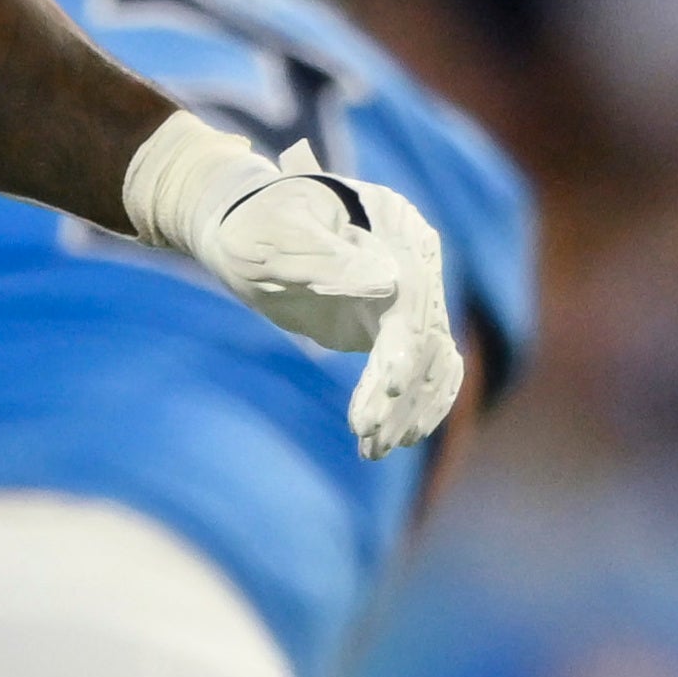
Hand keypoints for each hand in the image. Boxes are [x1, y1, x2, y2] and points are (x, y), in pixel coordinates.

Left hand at [120, 116, 466, 456]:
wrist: (246, 228)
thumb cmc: (253, 227)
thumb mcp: (276, 240)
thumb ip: (324, 258)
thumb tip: (388, 282)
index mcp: (393, 224)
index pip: (412, 296)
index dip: (404, 348)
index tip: (385, 391)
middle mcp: (414, 256)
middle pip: (425, 334)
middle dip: (399, 392)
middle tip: (367, 438)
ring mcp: (410, 290)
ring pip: (431, 358)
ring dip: (409, 408)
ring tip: (374, 452)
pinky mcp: (396, 321)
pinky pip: (424, 366)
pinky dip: (417, 403)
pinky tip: (398, 439)